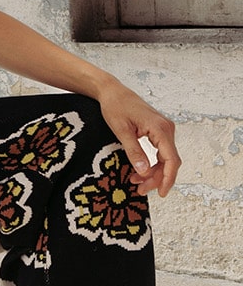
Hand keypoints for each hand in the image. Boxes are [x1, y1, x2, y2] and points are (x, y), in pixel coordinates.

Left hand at [96, 80, 180, 196]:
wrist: (112, 91)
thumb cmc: (115, 106)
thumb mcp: (121, 131)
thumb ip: (134, 151)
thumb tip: (145, 171)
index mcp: (160, 128)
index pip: (171, 159)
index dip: (168, 178)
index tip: (161, 193)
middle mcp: (167, 128)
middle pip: (170, 161)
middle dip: (157, 179)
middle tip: (141, 190)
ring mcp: (164, 129)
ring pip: (165, 158)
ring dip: (154, 172)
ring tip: (137, 182)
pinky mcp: (158, 131)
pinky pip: (160, 152)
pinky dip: (152, 163)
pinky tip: (140, 171)